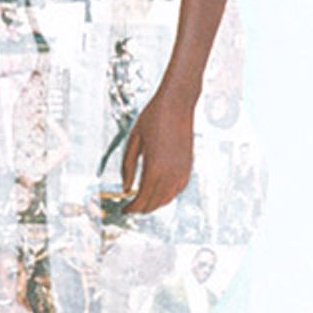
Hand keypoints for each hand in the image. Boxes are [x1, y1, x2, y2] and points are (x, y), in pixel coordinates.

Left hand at [117, 77, 199, 215]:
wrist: (177, 103)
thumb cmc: (154, 117)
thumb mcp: (133, 141)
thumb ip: (128, 167)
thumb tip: (126, 188)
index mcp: (155, 167)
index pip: (142, 199)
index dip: (132, 208)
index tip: (124, 209)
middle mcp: (171, 173)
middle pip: (154, 203)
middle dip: (141, 208)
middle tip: (130, 207)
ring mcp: (182, 171)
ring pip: (167, 199)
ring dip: (154, 204)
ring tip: (142, 202)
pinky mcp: (188, 166)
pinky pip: (178, 190)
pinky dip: (167, 196)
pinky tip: (158, 192)